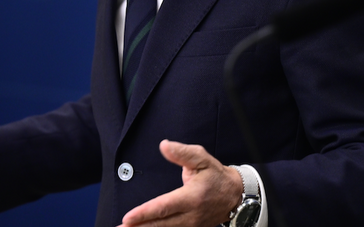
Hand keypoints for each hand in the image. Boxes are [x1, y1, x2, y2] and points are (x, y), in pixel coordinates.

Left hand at [119, 140, 241, 226]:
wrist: (235, 195)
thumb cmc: (216, 175)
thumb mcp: (202, 158)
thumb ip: (182, 153)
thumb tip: (164, 146)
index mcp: (191, 197)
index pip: (163, 207)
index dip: (144, 213)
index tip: (127, 218)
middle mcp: (191, 215)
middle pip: (160, 224)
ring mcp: (192, 225)